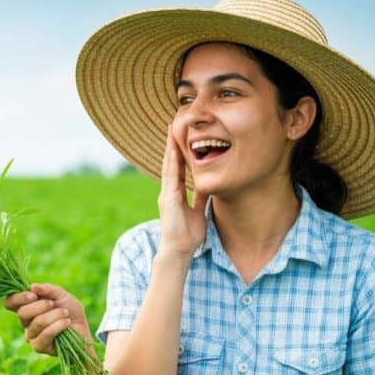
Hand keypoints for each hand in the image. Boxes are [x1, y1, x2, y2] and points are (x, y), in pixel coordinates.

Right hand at [3, 283, 91, 355]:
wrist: (83, 329)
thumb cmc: (70, 311)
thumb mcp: (61, 295)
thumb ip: (47, 289)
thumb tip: (32, 286)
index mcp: (26, 307)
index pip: (10, 302)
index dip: (18, 298)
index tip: (33, 295)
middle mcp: (25, 322)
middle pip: (22, 312)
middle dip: (41, 306)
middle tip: (53, 304)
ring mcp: (30, 336)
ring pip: (37, 322)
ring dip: (55, 315)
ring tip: (65, 314)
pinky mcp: (39, 347)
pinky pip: (46, 334)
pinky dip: (58, 326)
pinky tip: (66, 323)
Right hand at [158, 124, 208, 258]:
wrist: (178, 250)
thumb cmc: (187, 235)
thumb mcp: (198, 211)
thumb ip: (200, 198)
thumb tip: (207, 185)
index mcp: (175, 194)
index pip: (177, 168)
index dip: (179, 152)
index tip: (181, 136)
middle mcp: (168, 191)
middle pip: (171, 162)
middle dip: (172, 144)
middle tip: (174, 125)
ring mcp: (166, 193)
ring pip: (169, 165)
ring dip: (170, 147)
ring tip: (172, 129)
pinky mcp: (168, 198)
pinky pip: (171, 175)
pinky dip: (172, 161)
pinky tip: (174, 149)